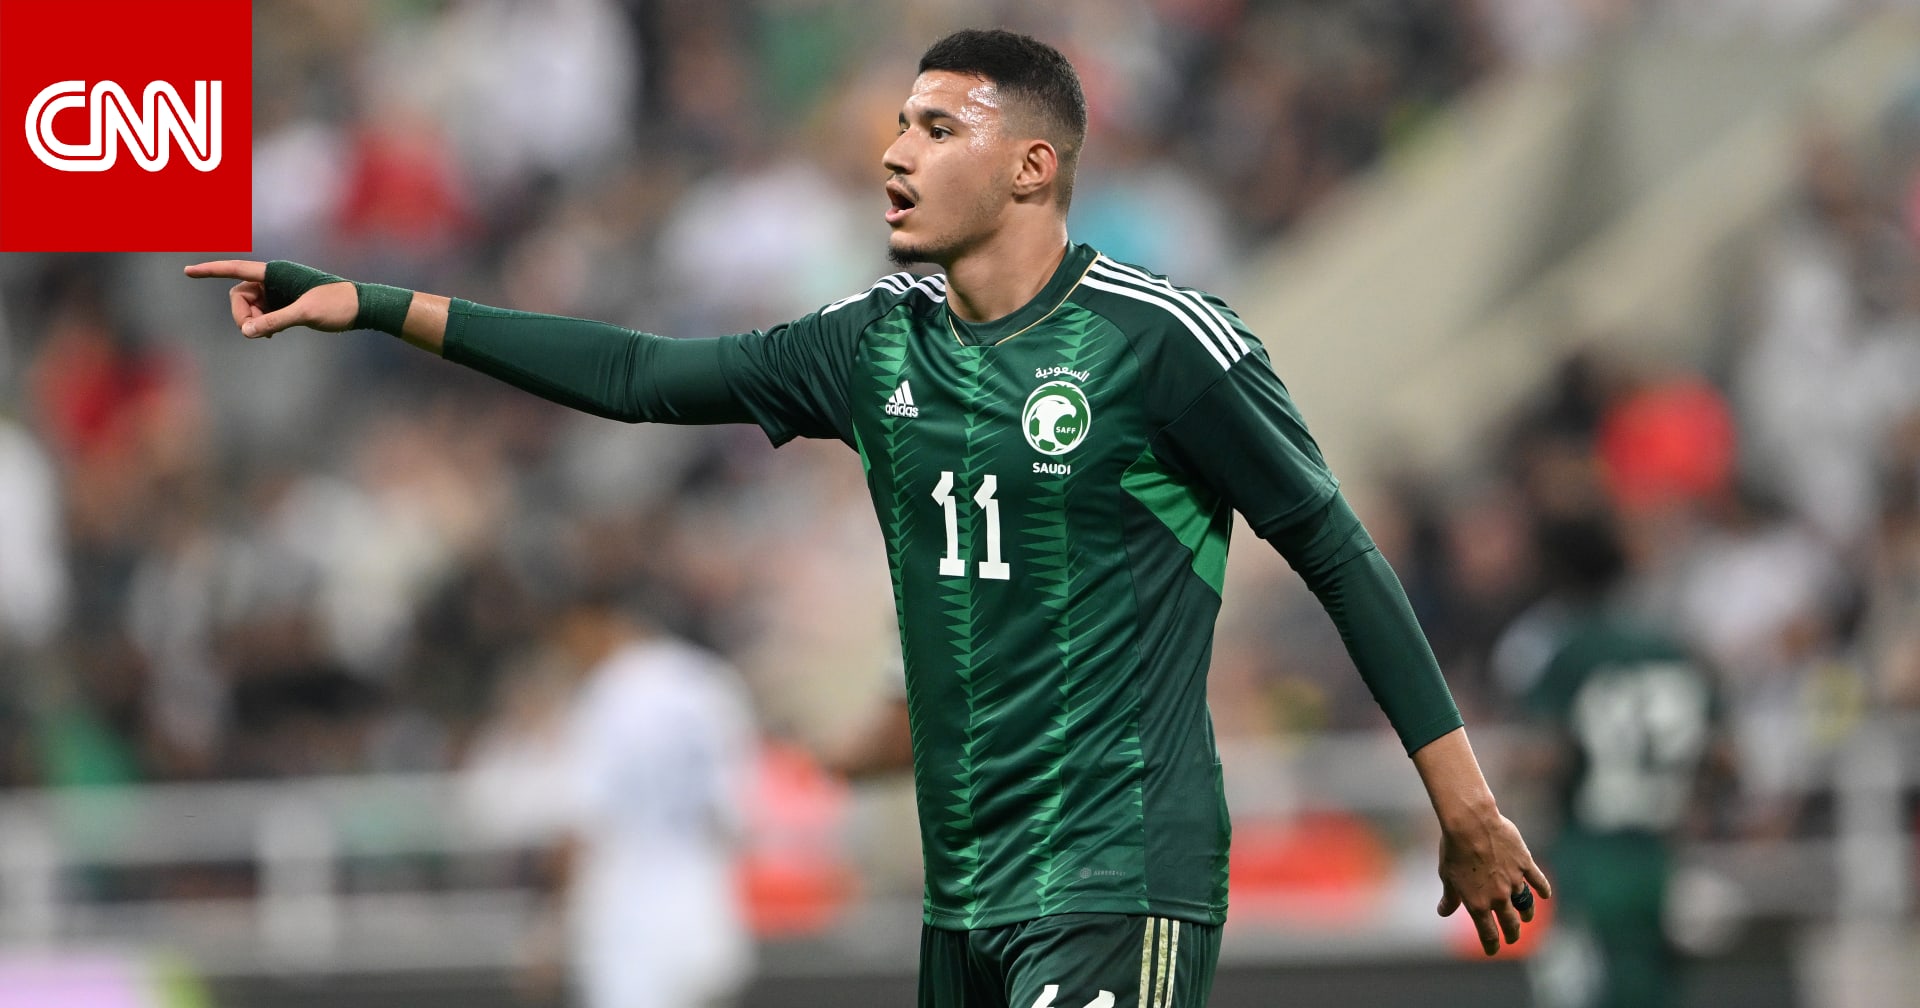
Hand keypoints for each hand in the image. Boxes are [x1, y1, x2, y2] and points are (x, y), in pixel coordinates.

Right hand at [183, 259, 355, 338]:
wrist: (361, 308)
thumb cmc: (337, 305)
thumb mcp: (305, 314)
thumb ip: (274, 321)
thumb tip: (247, 331)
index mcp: (277, 272)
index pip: (236, 270)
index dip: (211, 270)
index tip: (188, 272)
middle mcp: (275, 279)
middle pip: (239, 296)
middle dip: (242, 314)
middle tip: (258, 332)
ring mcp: (279, 291)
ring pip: (250, 307)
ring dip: (253, 321)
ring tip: (271, 334)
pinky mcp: (285, 303)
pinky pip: (261, 313)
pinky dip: (261, 323)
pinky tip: (271, 334)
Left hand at [1434, 810, 1550, 955]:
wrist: (1470, 824)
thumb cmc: (1453, 850)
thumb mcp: (1447, 877)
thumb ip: (1450, 898)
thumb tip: (1443, 912)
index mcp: (1478, 904)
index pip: (1488, 932)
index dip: (1491, 944)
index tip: (1492, 950)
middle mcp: (1498, 897)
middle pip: (1509, 922)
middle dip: (1512, 934)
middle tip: (1512, 938)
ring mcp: (1514, 881)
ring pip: (1525, 904)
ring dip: (1527, 913)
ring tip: (1526, 917)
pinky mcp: (1524, 864)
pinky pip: (1538, 880)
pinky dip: (1543, 889)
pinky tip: (1545, 894)